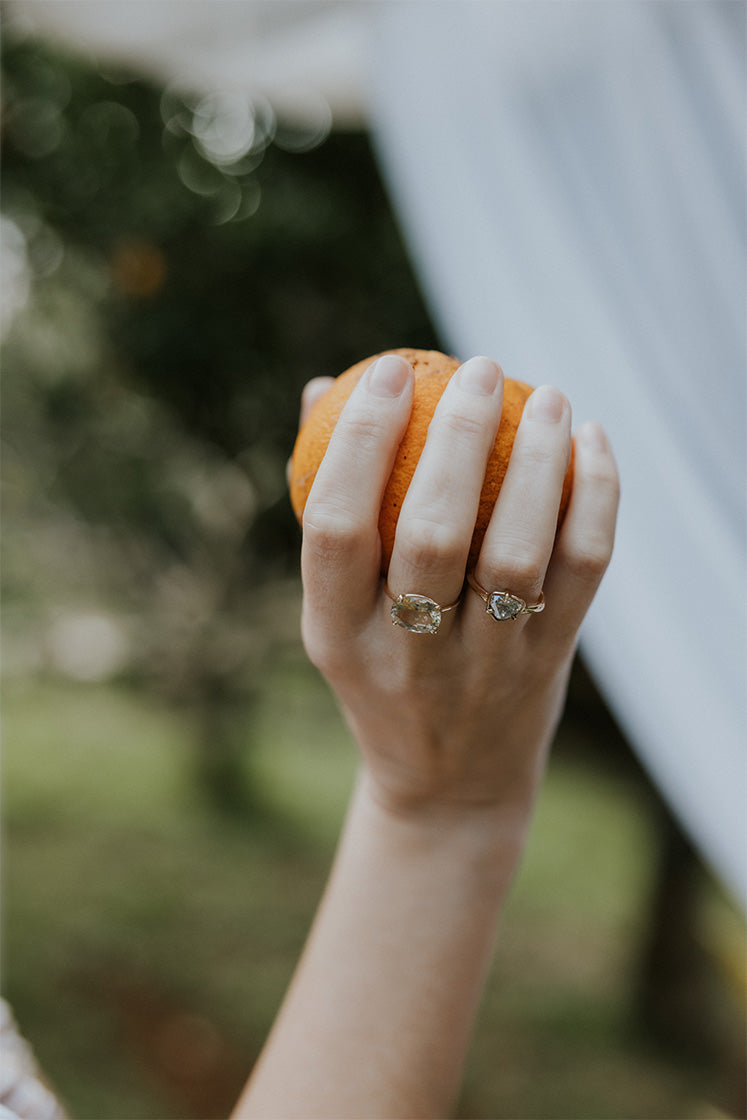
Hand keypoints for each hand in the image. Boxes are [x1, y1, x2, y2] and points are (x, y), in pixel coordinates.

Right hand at [299, 353, 618, 822]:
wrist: (450, 784)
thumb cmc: (383, 671)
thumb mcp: (337, 608)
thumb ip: (329, 503)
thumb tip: (325, 385)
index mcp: (336, 632)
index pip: (336, 525)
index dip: (360, 441)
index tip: (387, 370)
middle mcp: (408, 653)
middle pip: (432, 533)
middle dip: (457, 438)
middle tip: (478, 369)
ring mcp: (484, 664)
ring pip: (517, 551)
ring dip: (537, 463)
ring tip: (546, 395)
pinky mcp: (548, 663)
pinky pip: (581, 569)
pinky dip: (594, 497)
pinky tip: (590, 441)